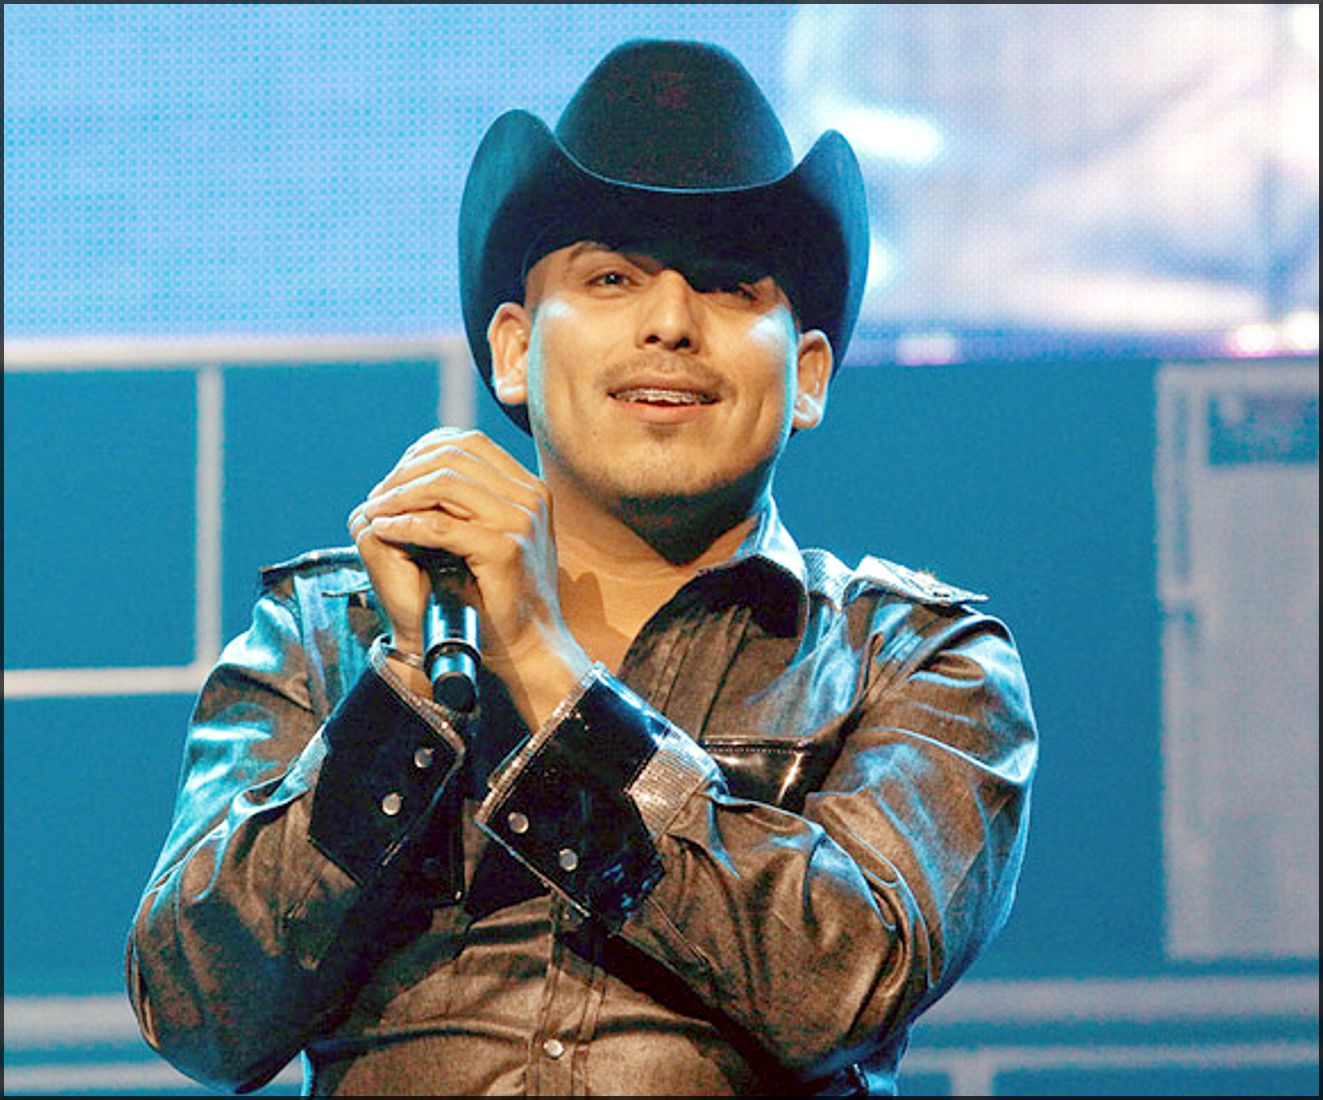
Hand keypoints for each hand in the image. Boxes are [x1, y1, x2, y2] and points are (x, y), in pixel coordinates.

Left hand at [347, 428, 589, 725]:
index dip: (423, 453)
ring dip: (399, 495)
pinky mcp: (505, 550)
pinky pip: (441, 526)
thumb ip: (469, 501)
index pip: (468, 443)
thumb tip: (419, 468)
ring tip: (376, 511)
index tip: (394, 479)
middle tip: (377, 497)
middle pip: (453, 456)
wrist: (526, 646)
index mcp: (528, 488)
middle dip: (405, 473)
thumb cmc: (500, 596)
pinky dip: (405, 524)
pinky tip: (386, 530)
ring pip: (445, 484)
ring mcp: (520, 522)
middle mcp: (529, 497)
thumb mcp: (490, 535)